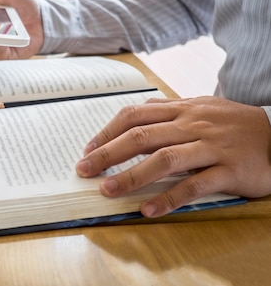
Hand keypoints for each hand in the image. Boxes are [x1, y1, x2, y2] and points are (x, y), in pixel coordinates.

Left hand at [75, 96, 270, 217]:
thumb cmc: (233, 124)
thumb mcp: (202, 107)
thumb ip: (170, 109)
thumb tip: (140, 110)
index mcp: (182, 109)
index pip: (135, 116)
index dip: (107, 132)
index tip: (88, 149)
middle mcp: (192, 124)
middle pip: (141, 137)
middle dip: (107, 154)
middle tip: (84, 170)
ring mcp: (211, 147)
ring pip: (164, 159)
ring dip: (131, 176)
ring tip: (107, 190)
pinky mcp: (229, 170)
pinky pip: (194, 185)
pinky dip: (168, 198)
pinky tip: (148, 210)